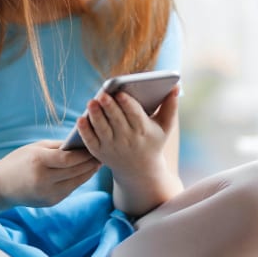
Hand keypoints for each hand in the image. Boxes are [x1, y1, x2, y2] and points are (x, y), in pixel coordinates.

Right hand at [0, 140, 100, 208]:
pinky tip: (85, 173)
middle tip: (101, 154)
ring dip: (88, 173)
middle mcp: (43, 179)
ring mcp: (47, 193)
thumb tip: (81, 143)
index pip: (68, 159)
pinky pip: (69, 189)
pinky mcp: (50, 202)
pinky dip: (78, 180)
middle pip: (74, 171)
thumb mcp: (35, 148)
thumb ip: (58, 147)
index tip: (94, 146)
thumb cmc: (19, 161)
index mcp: (38, 161)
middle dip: (90, 163)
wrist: (1, 185)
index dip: (83, 154)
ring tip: (96, 163)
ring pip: (76, 182)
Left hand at [75, 86, 180, 207]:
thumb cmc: (152, 141)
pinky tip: (81, 119)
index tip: (121, 93)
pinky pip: (90, 141)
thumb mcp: (165, 127)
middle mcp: (127, 140)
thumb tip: (176, 86)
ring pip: (102, 130)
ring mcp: (112, 147)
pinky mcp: (99, 152)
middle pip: (117, 121)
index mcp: (143, 130)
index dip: (127, 104)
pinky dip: (85, 131)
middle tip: (103, 95)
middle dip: (110, 108)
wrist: (139, 170)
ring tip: (91, 102)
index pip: (134, 116)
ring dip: (96, 116)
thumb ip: (170, 106)